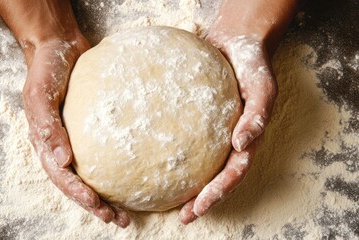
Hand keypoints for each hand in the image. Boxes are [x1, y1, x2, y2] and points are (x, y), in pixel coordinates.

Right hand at [22, 36, 129, 227]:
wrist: (59, 46)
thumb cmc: (45, 70)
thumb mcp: (39, 95)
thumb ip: (47, 126)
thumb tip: (62, 160)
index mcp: (46, 143)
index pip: (61, 176)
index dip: (77, 193)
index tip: (97, 203)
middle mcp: (61, 146)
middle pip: (78, 183)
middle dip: (95, 205)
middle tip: (117, 219)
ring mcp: (77, 139)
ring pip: (91, 175)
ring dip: (105, 197)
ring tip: (124, 214)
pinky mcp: (94, 130)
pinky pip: (105, 154)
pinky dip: (116, 171)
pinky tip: (131, 179)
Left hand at [179, 34, 277, 223]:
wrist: (236, 42)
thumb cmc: (253, 64)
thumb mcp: (263, 88)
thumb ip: (258, 115)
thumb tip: (243, 145)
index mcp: (247, 138)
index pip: (233, 173)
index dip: (218, 193)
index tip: (197, 208)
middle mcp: (230, 140)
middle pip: (219, 177)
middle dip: (203, 200)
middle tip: (183, 217)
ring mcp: (215, 132)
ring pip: (203, 165)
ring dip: (191, 187)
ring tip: (170, 203)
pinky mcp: (198, 120)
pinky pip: (187, 141)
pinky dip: (177, 156)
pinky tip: (158, 162)